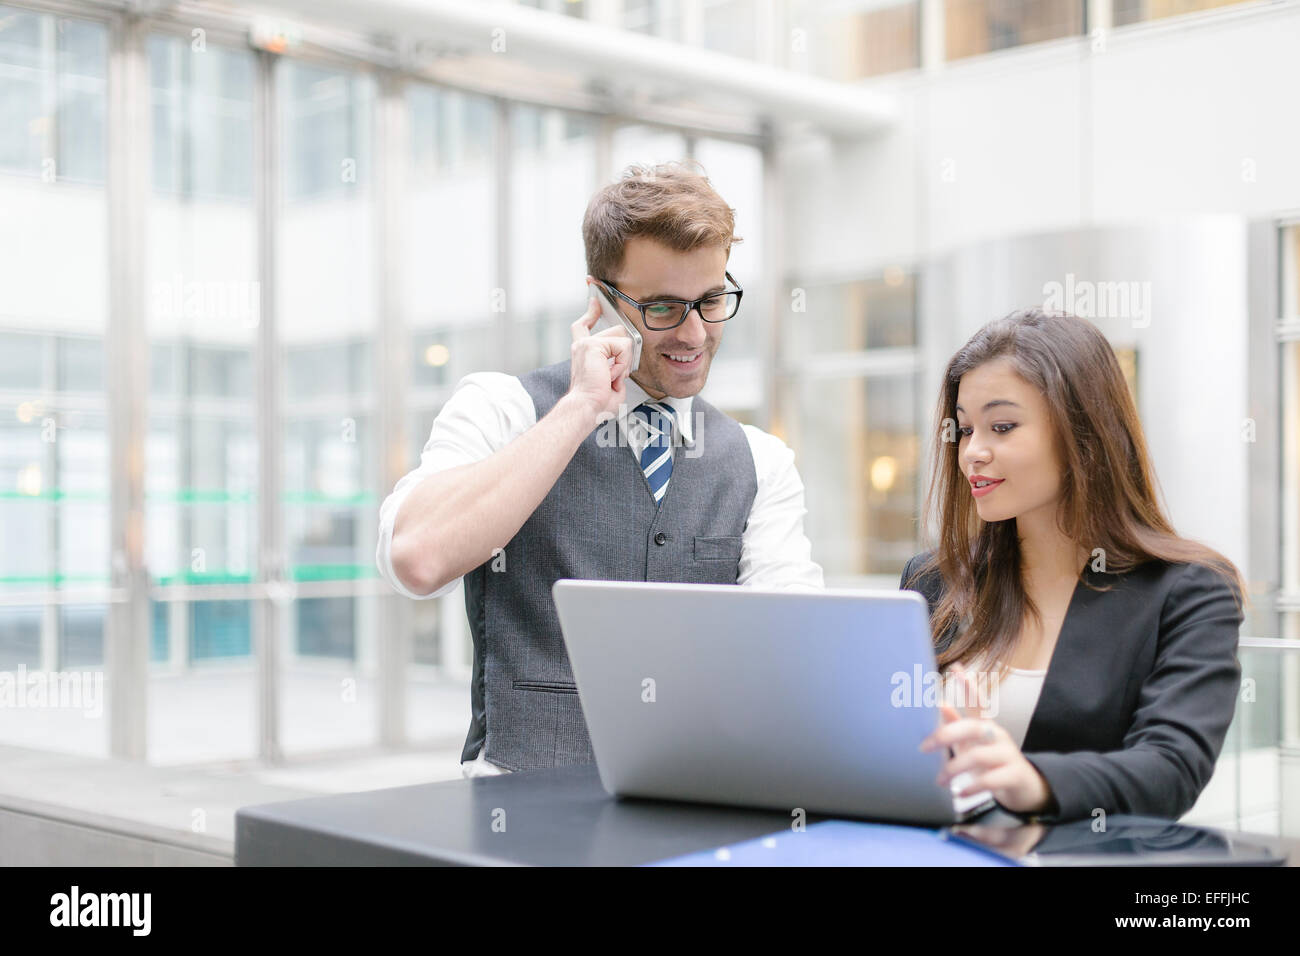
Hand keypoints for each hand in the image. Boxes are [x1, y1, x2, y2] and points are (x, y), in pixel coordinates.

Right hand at [567, 296, 632, 420]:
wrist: (586, 408)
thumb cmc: (596, 401)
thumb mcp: (611, 378)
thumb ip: (617, 362)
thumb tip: (626, 353)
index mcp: (583, 352)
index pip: (584, 324)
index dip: (591, 311)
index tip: (595, 300)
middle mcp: (582, 344)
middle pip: (617, 331)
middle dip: (626, 352)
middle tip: (617, 374)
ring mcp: (586, 343)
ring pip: (623, 338)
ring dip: (625, 360)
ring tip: (613, 376)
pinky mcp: (593, 345)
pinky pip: (622, 347)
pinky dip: (623, 363)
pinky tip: (612, 374)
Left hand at [918, 662, 1054, 815]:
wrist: (1022, 787)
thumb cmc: (990, 761)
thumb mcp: (971, 743)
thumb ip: (956, 725)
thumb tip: (940, 702)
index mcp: (986, 725)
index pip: (978, 702)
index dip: (969, 686)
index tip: (956, 669)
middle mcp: (998, 735)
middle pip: (973, 727)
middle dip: (946, 735)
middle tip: (924, 747)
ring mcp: (1008, 754)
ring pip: (978, 756)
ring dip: (954, 769)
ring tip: (939, 780)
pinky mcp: (1014, 775)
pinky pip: (991, 780)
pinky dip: (972, 787)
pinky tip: (959, 793)